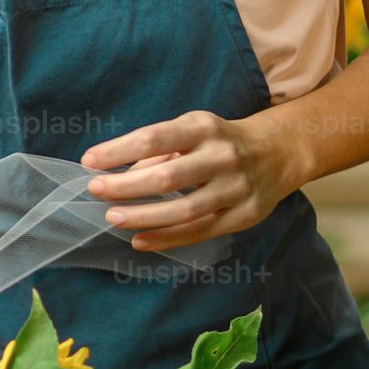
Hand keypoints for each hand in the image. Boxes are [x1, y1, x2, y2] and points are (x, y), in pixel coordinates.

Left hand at [78, 109, 310, 250]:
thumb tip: (117, 172)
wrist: (278, 153)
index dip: (118, 150)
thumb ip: (158, 150)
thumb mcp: (192, 130)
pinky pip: (199, 232)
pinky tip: (140, 240)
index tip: (90, 161)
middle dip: (126, 186)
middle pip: (167, 176)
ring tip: (113, 217)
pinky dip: (166, 239)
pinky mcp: (243, 216)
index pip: (154, 138)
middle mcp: (222, 156)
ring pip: (183, 210)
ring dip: (144, 217)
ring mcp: (235, 188)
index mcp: (204, 127)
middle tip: (96, 191)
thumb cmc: (219, 140)